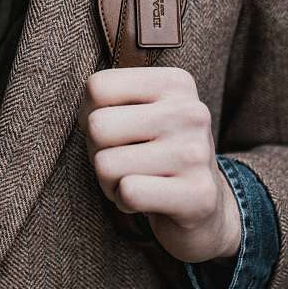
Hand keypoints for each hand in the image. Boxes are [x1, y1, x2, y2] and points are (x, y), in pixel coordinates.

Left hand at [76, 67, 240, 263]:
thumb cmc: (154, 152)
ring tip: (137, 180)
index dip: (89, 115)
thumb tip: (83, 116)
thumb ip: (107, 100)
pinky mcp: (198, 195)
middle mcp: (191, 112)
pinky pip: (129, 192)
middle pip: (97, 126)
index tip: (114, 130)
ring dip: (110, 182)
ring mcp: (197, 153)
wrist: (204, 205)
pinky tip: (147, 200)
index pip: (97, 87)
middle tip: (124, 160)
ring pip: (106, 164)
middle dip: (98, 151)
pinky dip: (125, 202)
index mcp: (176, 83)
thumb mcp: (138, 112)